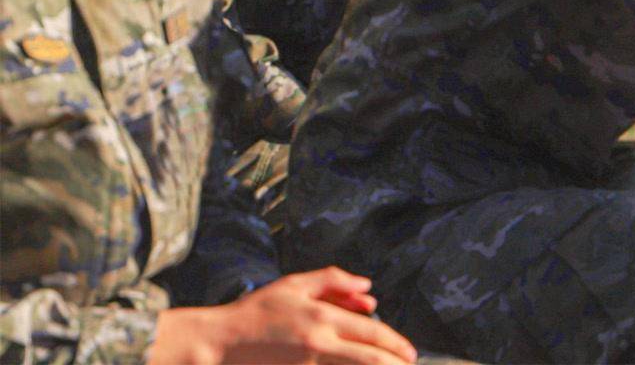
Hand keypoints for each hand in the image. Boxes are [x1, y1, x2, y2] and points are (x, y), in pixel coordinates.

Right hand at [151, 268, 417, 364]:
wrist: (218, 343)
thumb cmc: (256, 311)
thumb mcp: (294, 285)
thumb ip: (334, 281)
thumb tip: (369, 287)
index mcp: (322, 319)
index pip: (372, 334)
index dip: (397, 345)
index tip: (411, 354)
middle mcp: (319, 345)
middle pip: (370, 360)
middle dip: (394, 364)